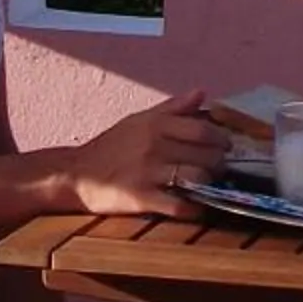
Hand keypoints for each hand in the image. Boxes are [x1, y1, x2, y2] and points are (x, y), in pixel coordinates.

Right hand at [67, 90, 230, 217]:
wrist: (76, 173)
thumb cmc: (111, 145)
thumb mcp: (139, 120)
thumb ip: (172, 107)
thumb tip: (202, 93)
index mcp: (156, 125)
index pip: (203, 129)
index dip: (221, 138)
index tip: (227, 145)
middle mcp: (154, 146)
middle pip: (205, 154)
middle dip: (219, 162)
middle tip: (221, 167)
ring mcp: (148, 173)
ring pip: (196, 178)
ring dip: (209, 183)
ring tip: (208, 184)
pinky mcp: (141, 198)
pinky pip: (178, 205)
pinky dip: (193, 208)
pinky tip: (196, 207)